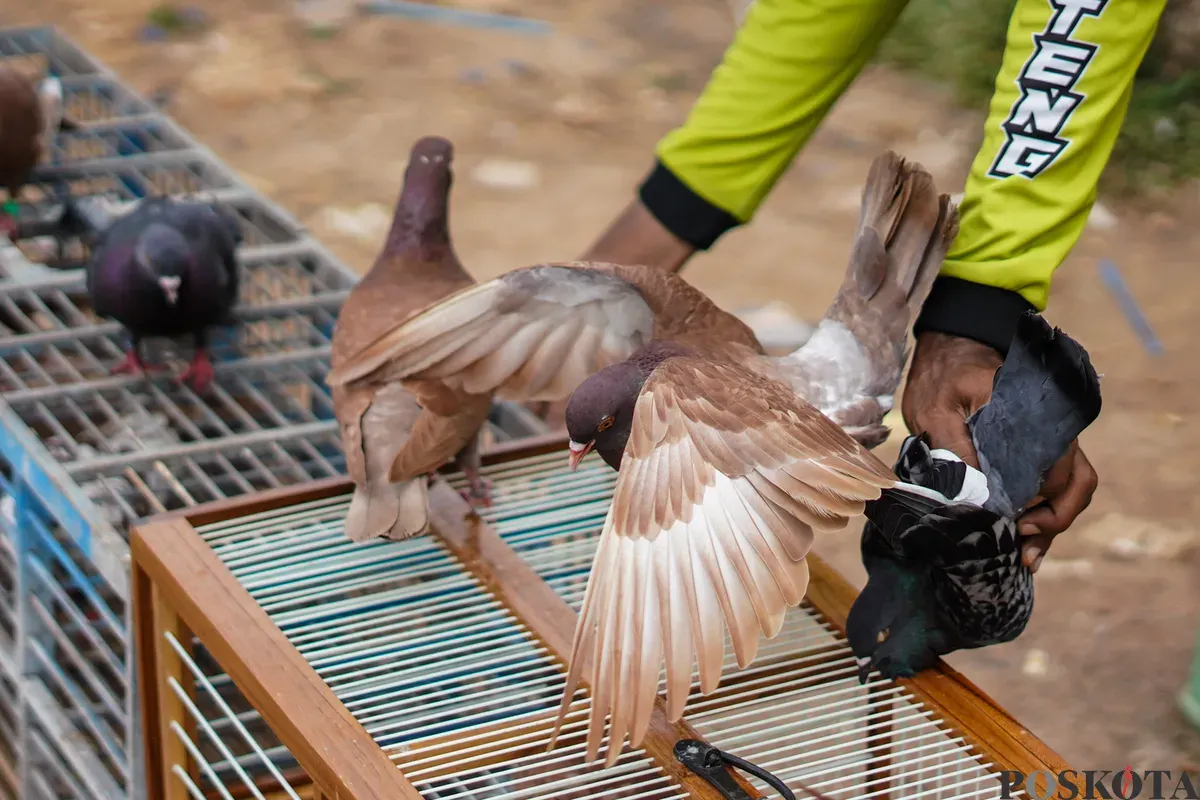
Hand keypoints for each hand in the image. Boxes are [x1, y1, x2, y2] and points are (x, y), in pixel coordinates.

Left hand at [900, 332, 1097, 572]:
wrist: (949, 350)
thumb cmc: (941, 377)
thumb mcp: (935, 408)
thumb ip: (954, 444)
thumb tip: (975, 493)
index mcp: (1031, 417)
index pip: (1054, 467)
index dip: (1045, 504)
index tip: (1019, 524)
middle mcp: (1048, 431)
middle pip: (1070, 485)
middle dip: (1051, 523)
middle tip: (1021, 552)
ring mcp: (1045, 442)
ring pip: (1066, 491)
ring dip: (1050, 525)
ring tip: (1025, 558)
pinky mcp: (1033, 452)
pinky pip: (1051, 488)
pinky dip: (1041, 515)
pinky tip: (1024, 542)